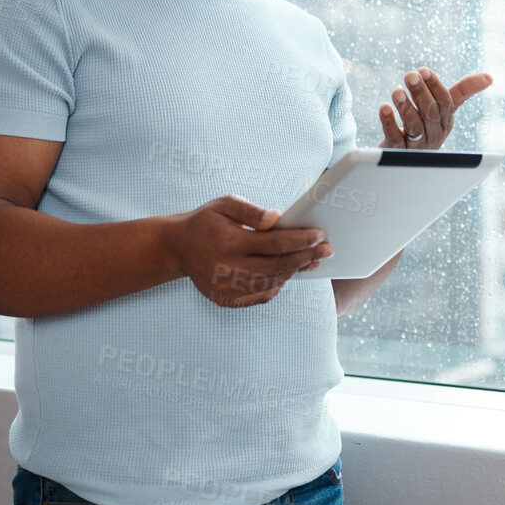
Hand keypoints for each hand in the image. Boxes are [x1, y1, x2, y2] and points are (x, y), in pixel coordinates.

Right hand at [167, 195, 333, 307]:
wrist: (177, 247)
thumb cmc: (205, 221)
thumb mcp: (224, 205)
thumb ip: (251, 211)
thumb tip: (277, 219)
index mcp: (228, 242)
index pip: (273, 243)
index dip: (299, 240)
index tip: (319, 234)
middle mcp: (226, 268)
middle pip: (276, 266)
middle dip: (306, 257)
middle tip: (328, 250)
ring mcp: (225, 288)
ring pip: (270, 282)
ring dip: (294, 271)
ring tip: (311, 260)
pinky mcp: (225, 300)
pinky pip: (259, 296)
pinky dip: (277, 285)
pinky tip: (287, 273)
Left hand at [378, 66, 492, 148]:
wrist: (405, 156)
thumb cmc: (427, 125)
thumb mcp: (445, 108)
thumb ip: (463, 91)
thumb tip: (490, 77)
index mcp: (446, 121)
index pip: (445, 103)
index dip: (435, 86)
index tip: (424, 70)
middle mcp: (434, 134)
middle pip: (430, 113)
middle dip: (420, 93)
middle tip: (410, 75)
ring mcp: (417, 145)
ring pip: (414, 126)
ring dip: (405, 107)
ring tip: (396, 91)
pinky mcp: (398, 152)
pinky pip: (395, 139)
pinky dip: (389, 123)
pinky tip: (384, 108)